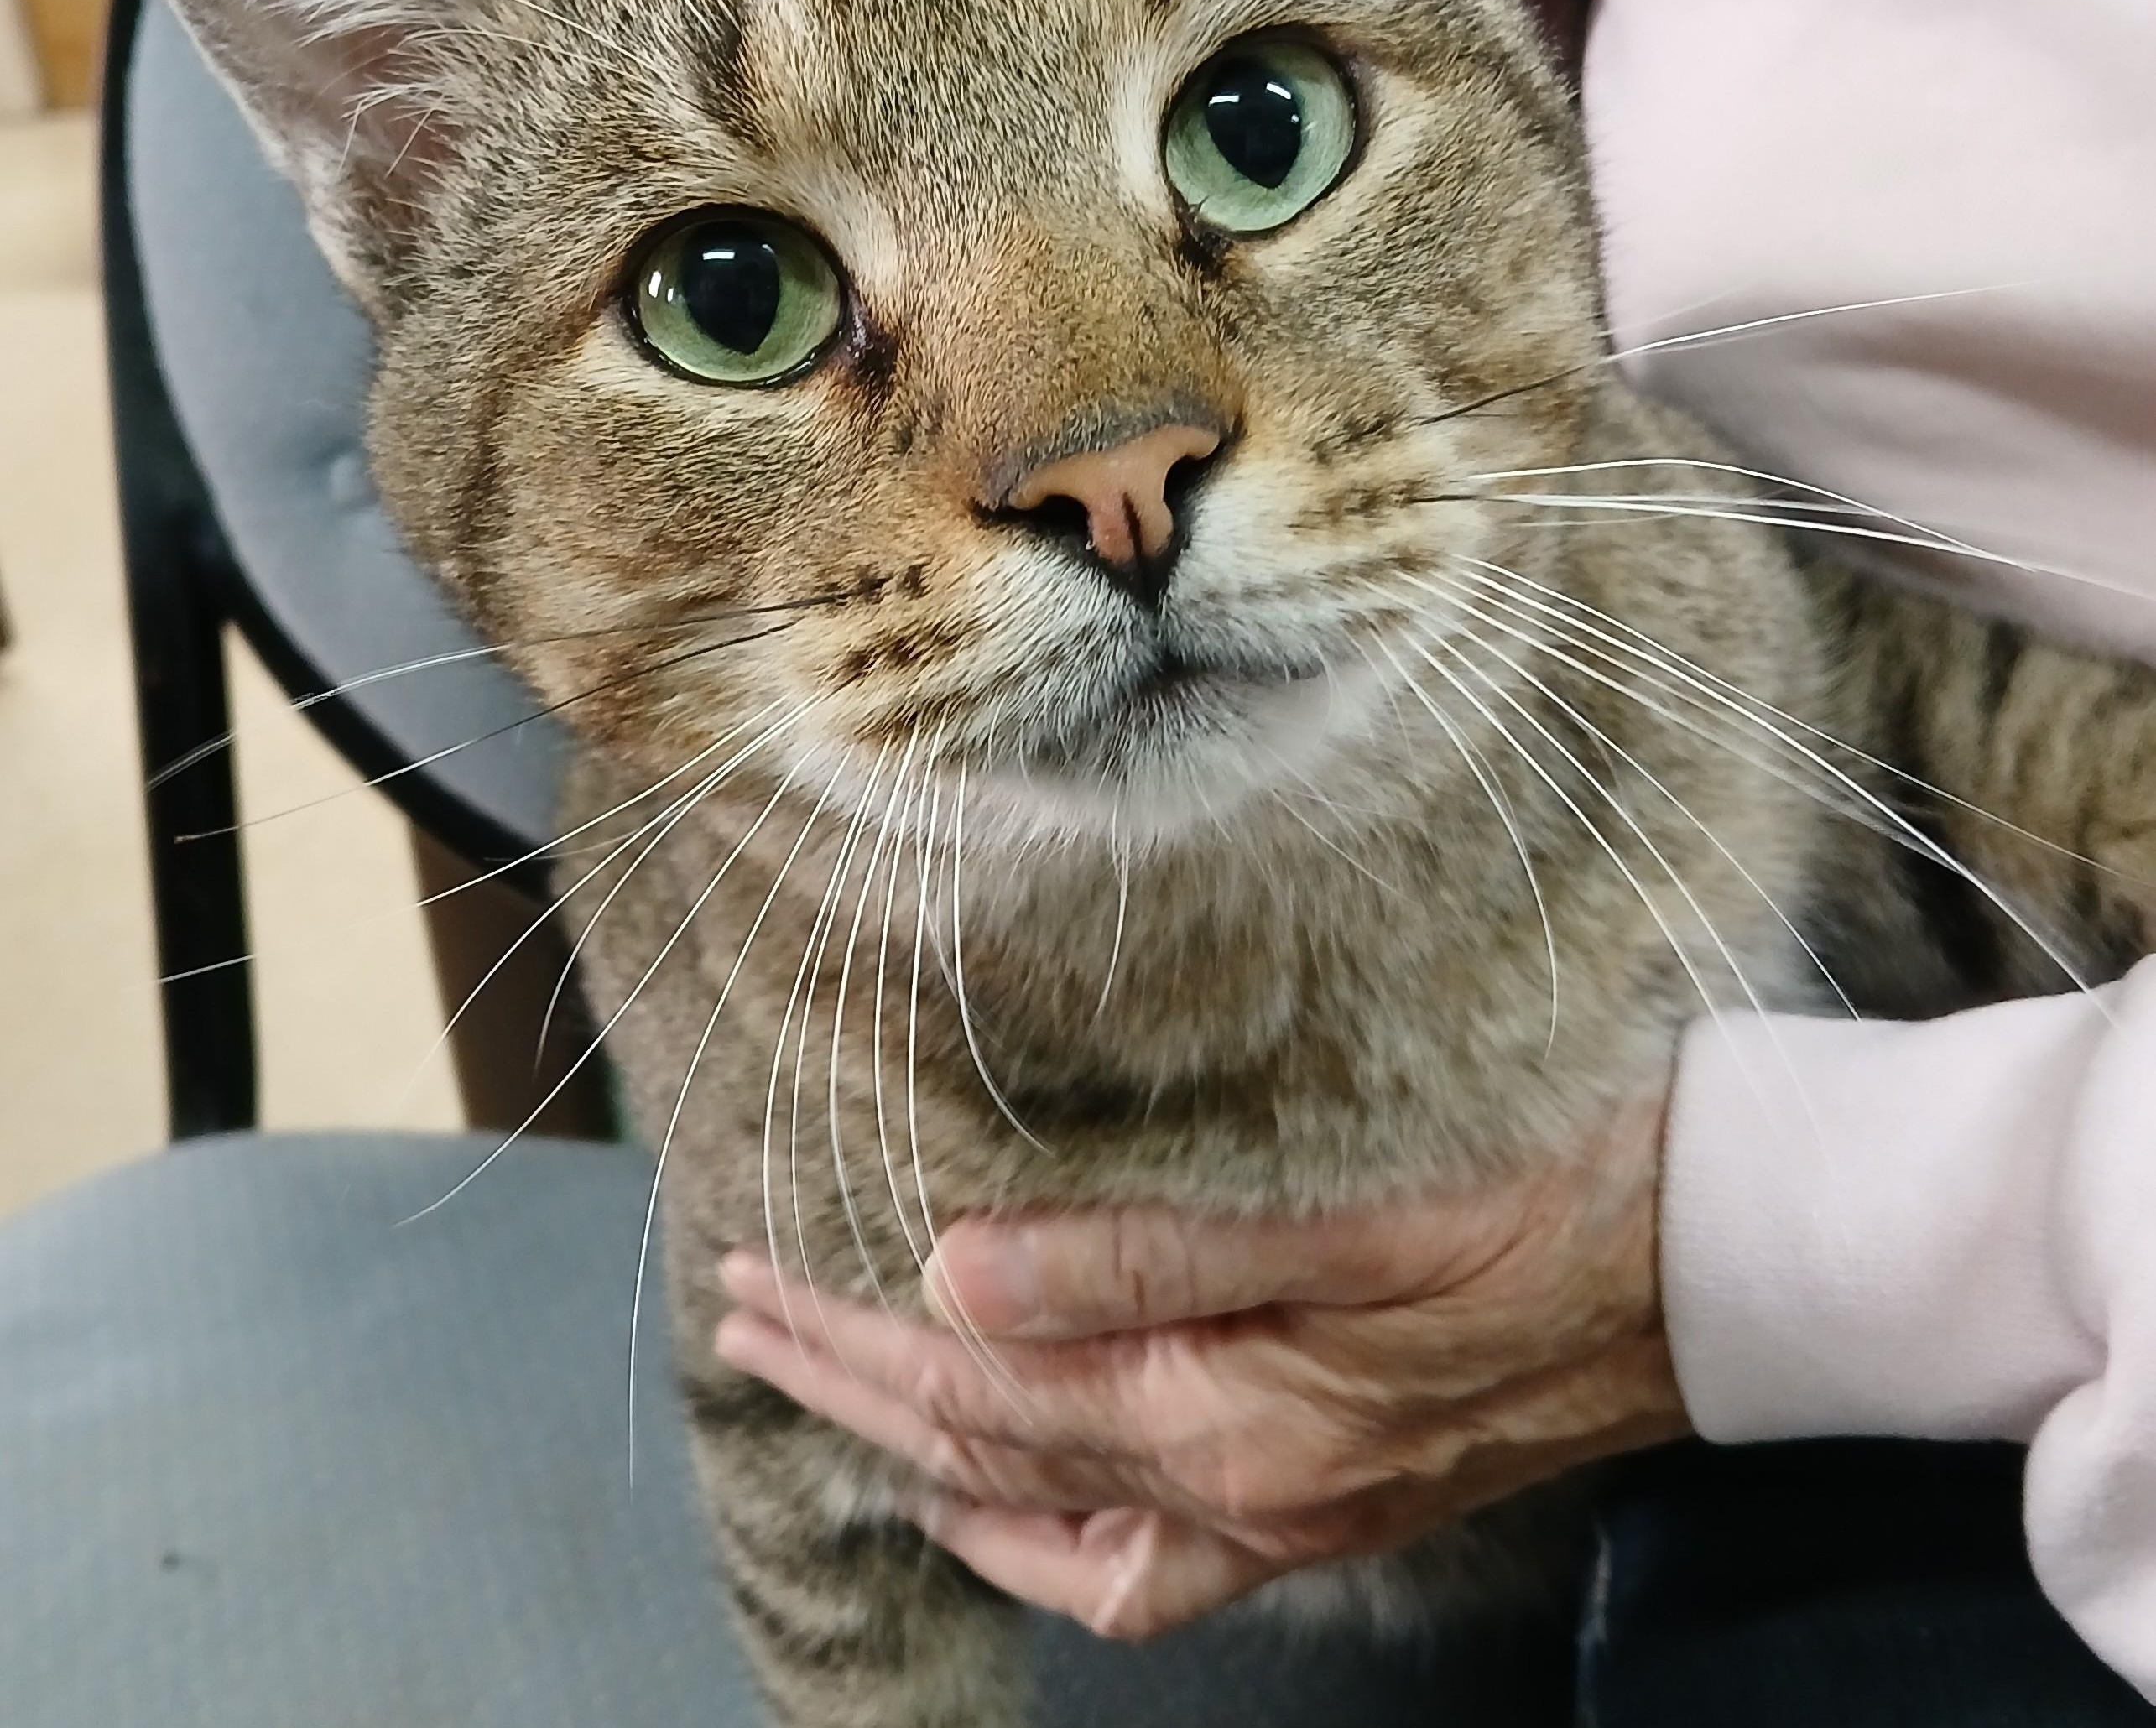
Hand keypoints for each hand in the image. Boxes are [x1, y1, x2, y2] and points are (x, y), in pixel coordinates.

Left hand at [716, 1097, 1685, 1640]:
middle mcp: (1248, 1489)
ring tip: (828, 1398)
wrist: (1717, 1261)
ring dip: (926, 1450)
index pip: (985, 1385)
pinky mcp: (1332, 1495)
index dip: (853, 1334)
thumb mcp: (1353, 1207)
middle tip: (741, 1319)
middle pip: (993, 1449)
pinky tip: (1000, 1493)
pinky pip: (1148, 1558)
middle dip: (849, 1386)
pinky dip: (1048, 1529)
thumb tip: (962, 1276)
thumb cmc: (1551, 1190)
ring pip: (1052, 1505)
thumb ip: (1150, 1254)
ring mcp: (1291, 1510)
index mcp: (1239, 1412)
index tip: (754, 1273)